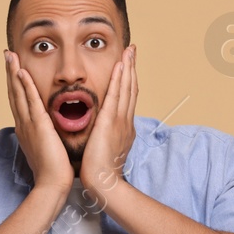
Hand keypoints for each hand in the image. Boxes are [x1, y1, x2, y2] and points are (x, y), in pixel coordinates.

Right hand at [5, 50, 72, 194]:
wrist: (52, 185)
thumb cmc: (54, 171)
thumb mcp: (48, 148)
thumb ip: (47, 136)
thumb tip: (49, 132)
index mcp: (26, 129)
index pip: (19, 101)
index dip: (15, 84)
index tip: (14, 68)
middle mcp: (23, 124)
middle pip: (13, 93)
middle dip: (10, 73)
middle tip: (7, 54)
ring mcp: (28, 124)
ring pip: (18, 93)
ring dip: (13, 73)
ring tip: (10, 55)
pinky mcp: (37, 126)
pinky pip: (29, 101)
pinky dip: (24, 85)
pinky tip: (21, 72)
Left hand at [80, 44, 136, 202]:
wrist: (104, 183)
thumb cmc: (101, 171)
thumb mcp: (106, 149)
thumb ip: (105, 137)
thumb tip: (102, 132)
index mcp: (123, 127)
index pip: (127, 98)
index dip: (128, 80)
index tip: (128, 65)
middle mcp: (125, 121)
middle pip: (130, 88)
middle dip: (131, 68)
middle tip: (132, 50)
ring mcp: (120, 121)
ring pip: (126, 88)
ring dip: (127, 68)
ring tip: (129, 51)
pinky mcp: (110, 122)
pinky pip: (116, 96)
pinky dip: (119, 80)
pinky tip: (120, 66)